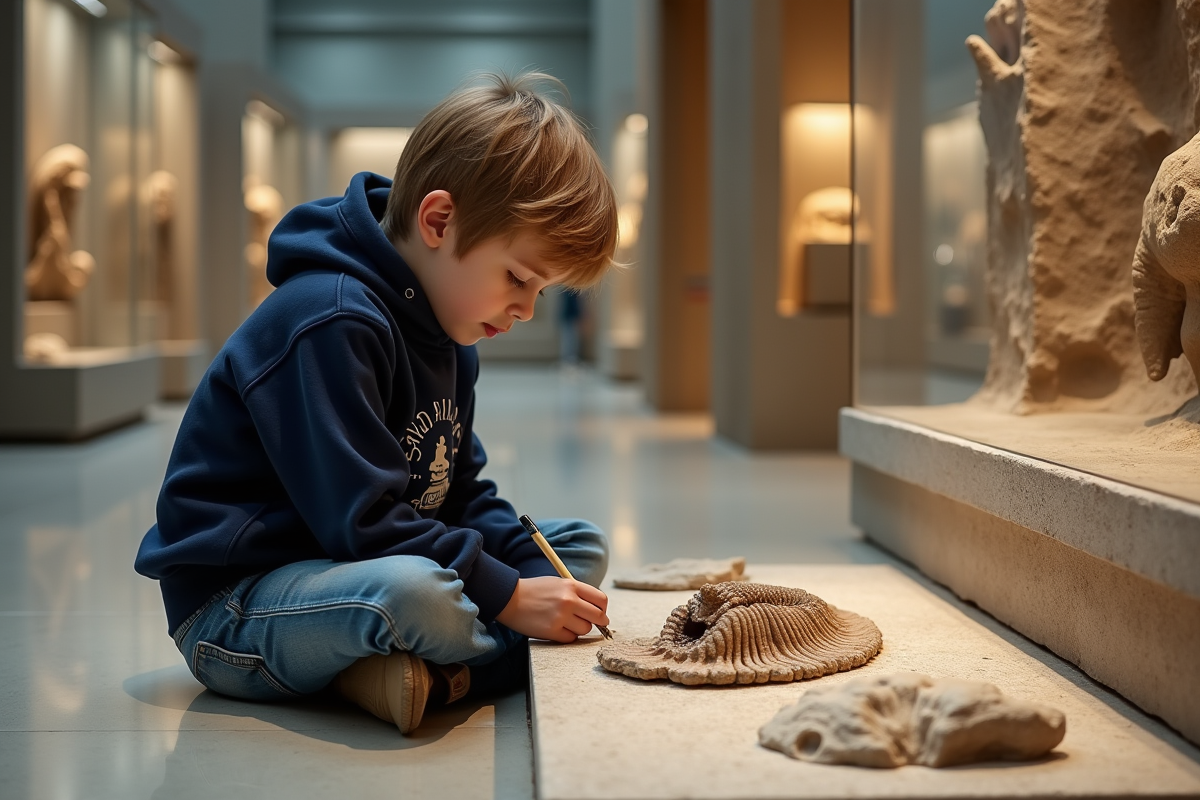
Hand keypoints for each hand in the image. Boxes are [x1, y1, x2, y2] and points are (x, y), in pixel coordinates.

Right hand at [495, 576, 609, 642]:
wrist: (509, 598)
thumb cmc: (534, 591)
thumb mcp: (558, 583)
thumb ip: (577, 593)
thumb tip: (596, 609)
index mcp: (572, 586)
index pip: (601, 599)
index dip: (603, 608)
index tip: (600, 613)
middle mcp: (569, 600)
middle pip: (598, 616)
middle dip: (598, 622)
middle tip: (593, 623)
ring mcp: (561, 616)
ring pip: (585, 629)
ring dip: (579, 629)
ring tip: (567, 623)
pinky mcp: (552, 631)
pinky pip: (571, 639)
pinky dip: (567, 636)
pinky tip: (558, 629)